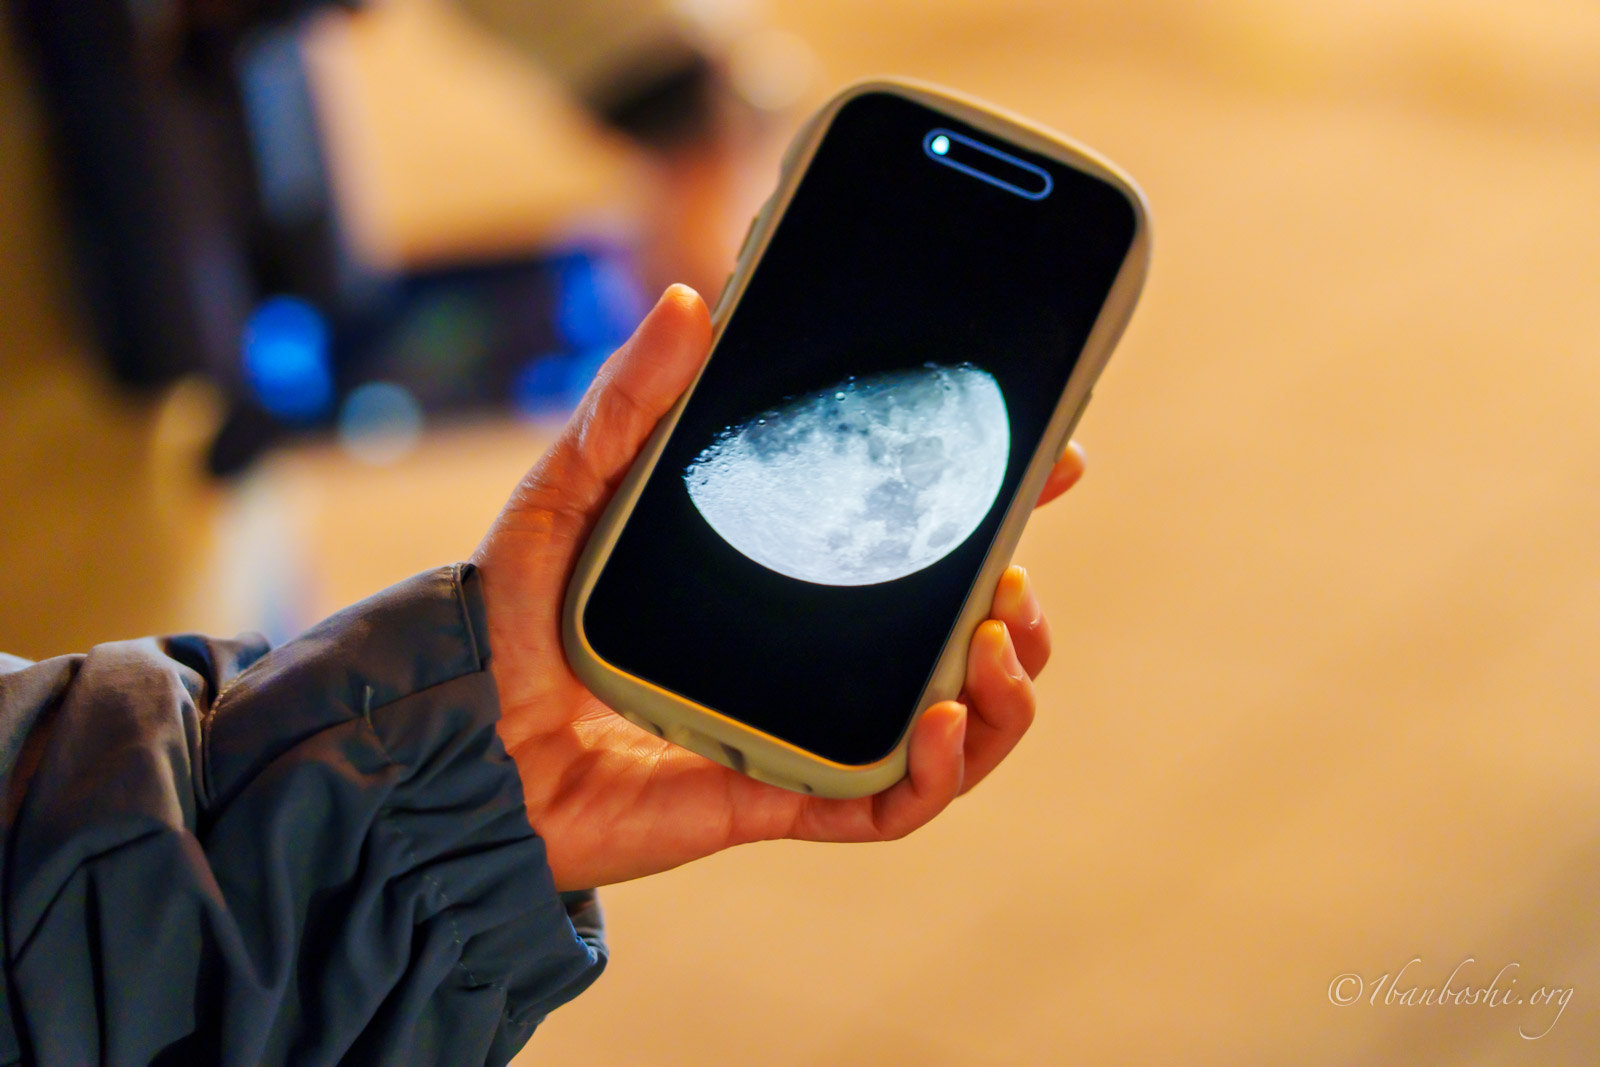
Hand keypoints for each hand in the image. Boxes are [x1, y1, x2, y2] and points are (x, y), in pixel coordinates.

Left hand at [473, 285, 1087, 890]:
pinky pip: (887, 805)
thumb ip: (629, 403)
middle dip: (1020, 614)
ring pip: (949, 727)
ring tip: (1001, 641)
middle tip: (1017, 577)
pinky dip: (937, 772)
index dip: (989, 505)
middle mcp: (805, 656)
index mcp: (778, 578)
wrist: (460, 738)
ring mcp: (801, 730)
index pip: (906, 541)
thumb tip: (692, 302)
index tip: (1050, 464)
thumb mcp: (569, 490)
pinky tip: (942, 720)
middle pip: (952, 640)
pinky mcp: (780, 797)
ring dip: (1004, 693)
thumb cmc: (512, 615)